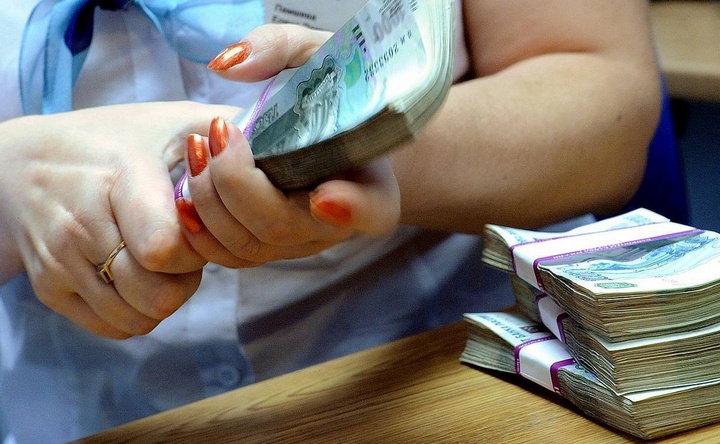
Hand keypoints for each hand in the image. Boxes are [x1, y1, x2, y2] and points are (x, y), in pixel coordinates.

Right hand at [0, 101, 236, 337]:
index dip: (199, 246)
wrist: (21, 164)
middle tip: (184, 246)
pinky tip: (138, 275)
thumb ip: (226, 129)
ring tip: (160, 258)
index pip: (166, 249)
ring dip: (165, 296)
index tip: (198, 224)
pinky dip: (137, 311)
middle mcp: (82, 225)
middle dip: (186, 277)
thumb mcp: (169, 120)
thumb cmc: (111, 141)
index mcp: (118, 180)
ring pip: (139, 318)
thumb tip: (283, 137)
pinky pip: (113, 328)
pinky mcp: (49, 290)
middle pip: (159, 294)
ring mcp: (60, 263)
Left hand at [175, 25, 401, 266]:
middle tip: (218, 133)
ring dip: (209, 202)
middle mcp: (336, 225)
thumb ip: (282, 47)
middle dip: (237, 185)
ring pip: (248, 247)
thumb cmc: (331, 94)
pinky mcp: (265, 247)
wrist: (329, 129)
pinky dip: (199, 230)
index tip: (324, 197)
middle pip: (284, 228)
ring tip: (197, 150)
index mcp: (372, 184)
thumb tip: (229, 64)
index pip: (372, 210)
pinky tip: (183, 193)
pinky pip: (228, 256)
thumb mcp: (320, 55)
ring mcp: (297, 243)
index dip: (351, 209)